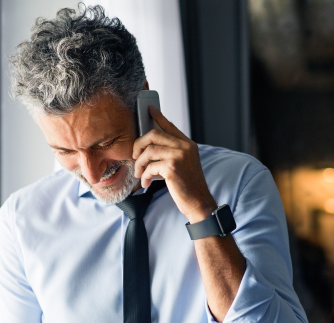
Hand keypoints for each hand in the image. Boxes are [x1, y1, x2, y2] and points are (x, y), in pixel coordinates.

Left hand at [133, 105, 216, 222]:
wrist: (198, 202)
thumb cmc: (188, 185)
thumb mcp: (183, 164)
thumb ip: (170, 153)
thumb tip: (148, 148)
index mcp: (188, 144)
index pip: (169, 126)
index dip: (157, 116)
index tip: (149, 109)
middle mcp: (184, 147)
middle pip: (153, 134)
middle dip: (139, 144)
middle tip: (135, 156)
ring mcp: (179, 156)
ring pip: (148, 151)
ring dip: (139, 163)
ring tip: (139, 173)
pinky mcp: (172, 167)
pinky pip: (149, 167)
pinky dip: (144, 176)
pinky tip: (145, 183)